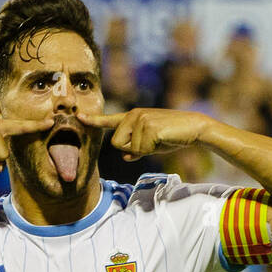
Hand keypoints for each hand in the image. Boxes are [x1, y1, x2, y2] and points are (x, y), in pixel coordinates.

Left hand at [78, 107, 207, 160]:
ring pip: (128, 148)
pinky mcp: (147, 125)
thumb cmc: (171, 137)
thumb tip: (125, 157)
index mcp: (132, 117)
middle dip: (131, 149)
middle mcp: (133, 114)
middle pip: (116, 143)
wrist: (192, 128)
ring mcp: (140, 118)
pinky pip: (140, 149)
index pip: (109, 121)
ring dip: (143, 150)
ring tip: (159, 139)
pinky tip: (162, 139)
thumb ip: (136, 149)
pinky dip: (151, 150)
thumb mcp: (151, 145)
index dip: (93, 120)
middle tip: (151, 142)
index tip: (79, 116)